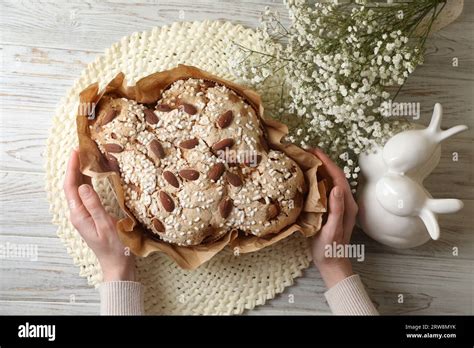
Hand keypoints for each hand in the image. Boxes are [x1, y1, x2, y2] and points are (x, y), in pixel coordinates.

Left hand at [63, 149, 135, 281]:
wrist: (118, 265)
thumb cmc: (114, 247)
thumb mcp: (105, 225)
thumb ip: (94, 205)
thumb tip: (84, 186)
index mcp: (79, 215)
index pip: (70, 187)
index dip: (72, 168)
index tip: (76, 152)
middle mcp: (79, 213)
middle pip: (73, 186)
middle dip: (76, 168)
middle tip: (83, 150)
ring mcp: (85, 215)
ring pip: (80, 190)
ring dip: (83, 174)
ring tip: (89, 158)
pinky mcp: (92, 216)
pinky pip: (88, 195)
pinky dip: (90, 183)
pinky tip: (96, 176)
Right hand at [308, 148, 358, 288]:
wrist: (332, 263)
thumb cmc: (330, 249)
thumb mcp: (332, 229)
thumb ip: (337, 209)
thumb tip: (336, 188)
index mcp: (347, 204)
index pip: (338, 176)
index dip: (326, 161)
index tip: (313, 151)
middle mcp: (345, 202)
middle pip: (334, 175)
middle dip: (322, 161)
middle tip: (305, 151)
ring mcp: (339, 205)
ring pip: (330, 180)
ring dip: (319, 168)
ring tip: (304, 160)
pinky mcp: (332, 209)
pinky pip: (325, 189)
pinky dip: (316, 179)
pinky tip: (306, 177)